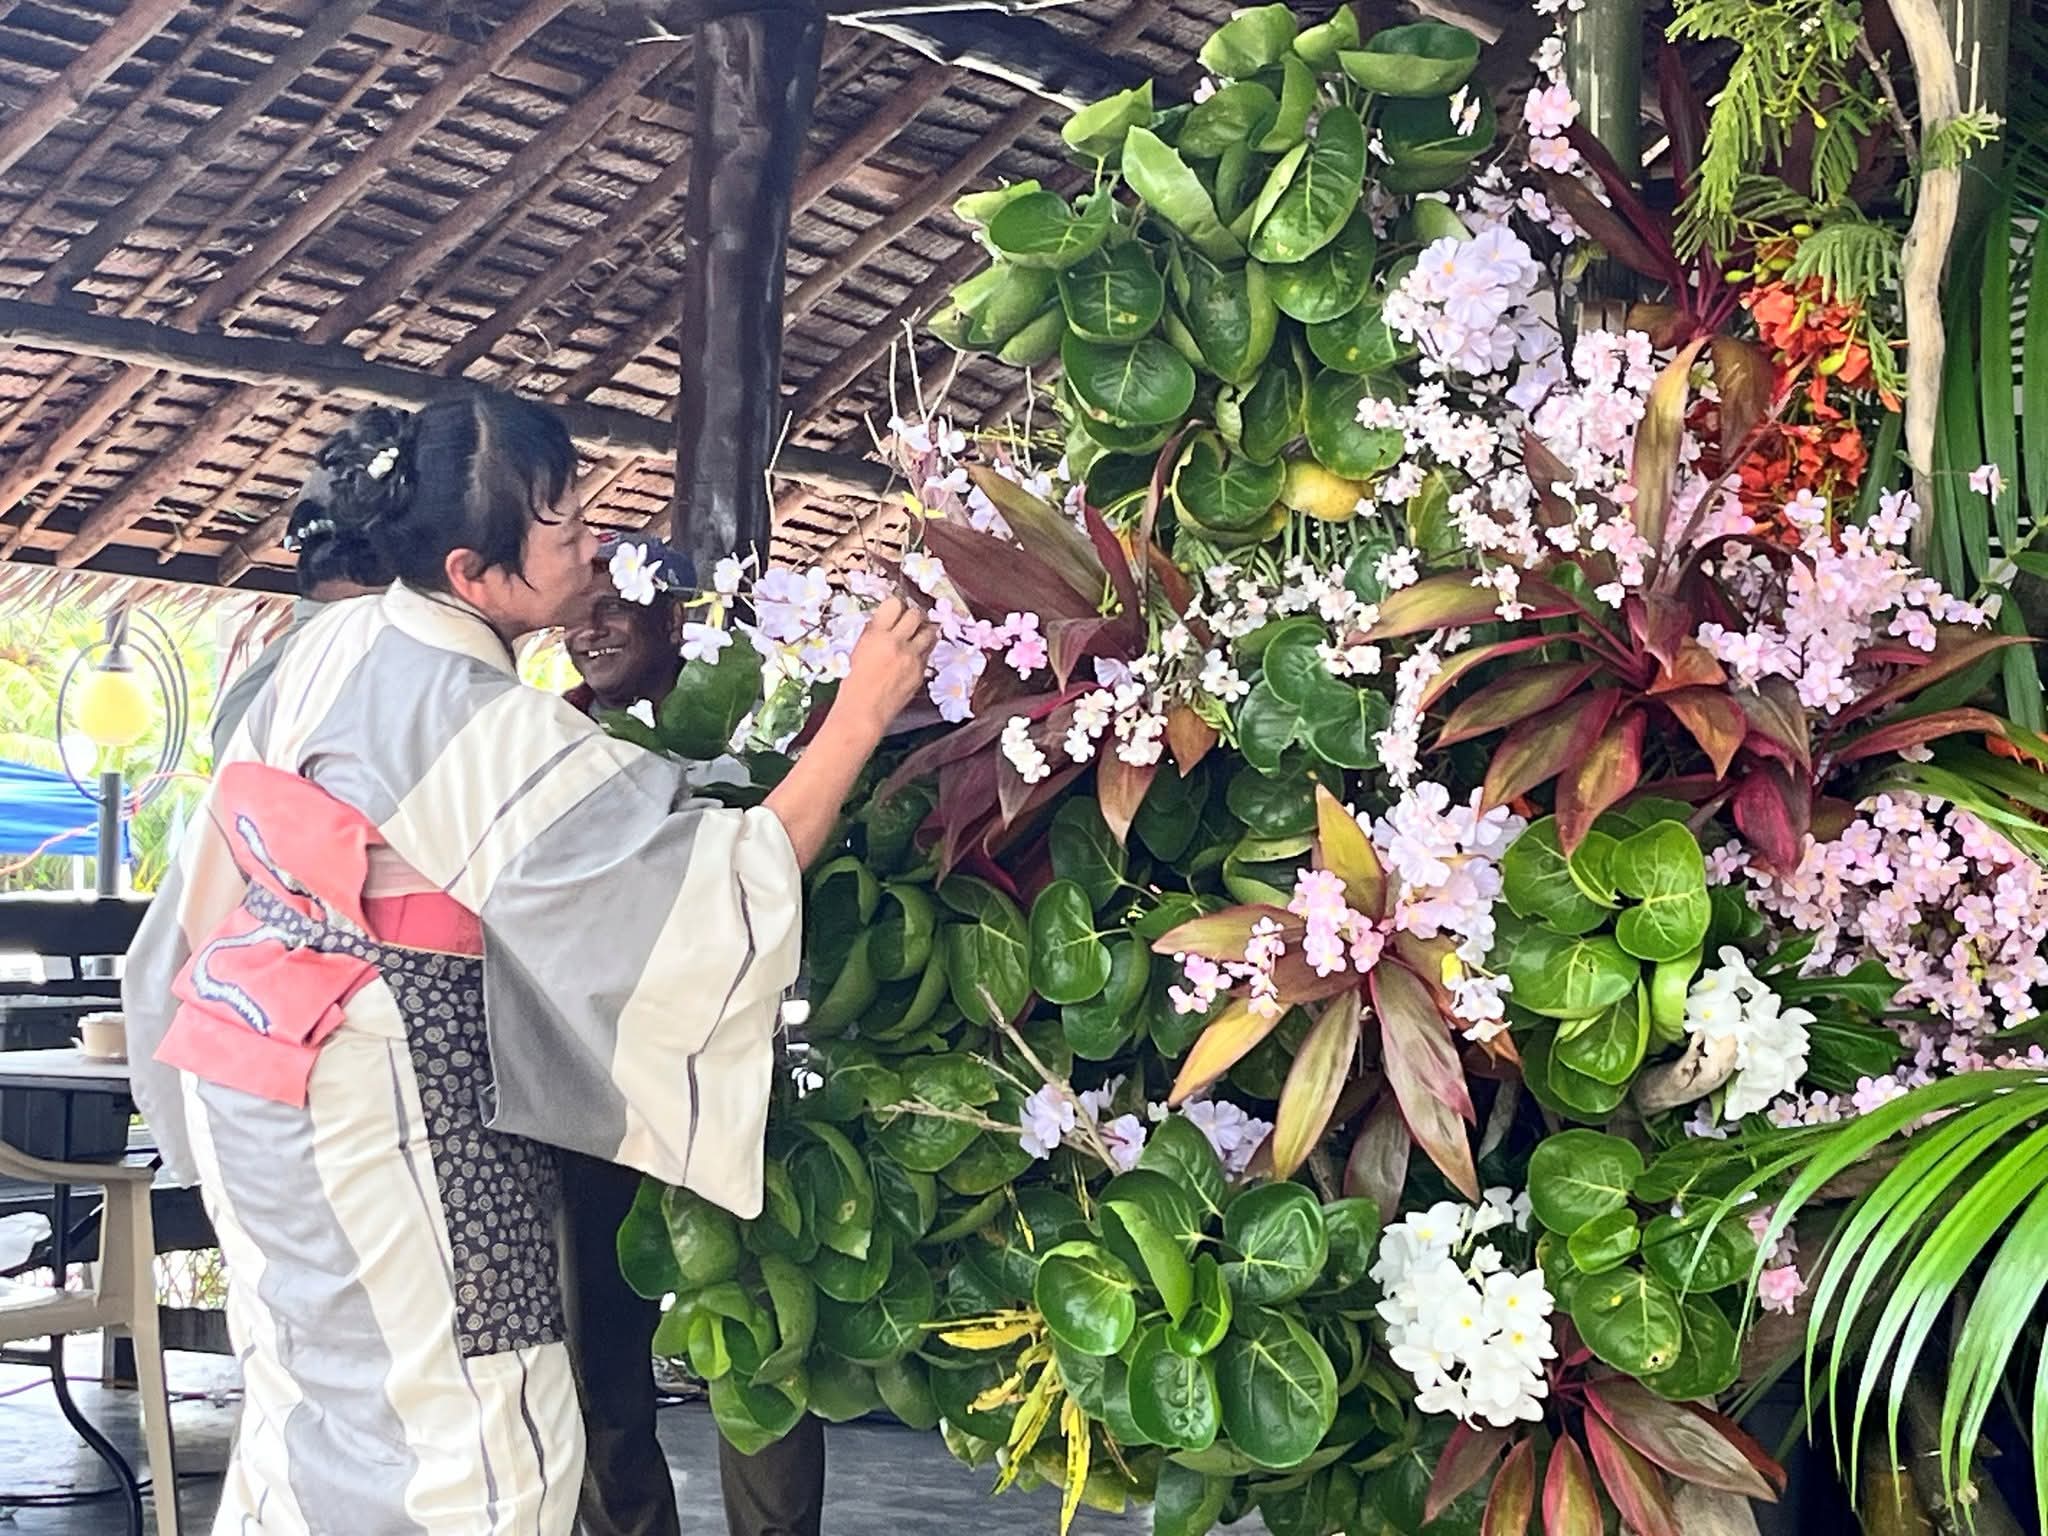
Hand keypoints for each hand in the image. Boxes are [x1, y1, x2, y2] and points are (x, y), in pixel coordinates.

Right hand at [837, 597, 935, 737]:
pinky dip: (923, 650)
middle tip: (910, 621)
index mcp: (876, 635)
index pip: (894, 604)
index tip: (896, 609)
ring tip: (918, 634)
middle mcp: (896, 643)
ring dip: (924, 630)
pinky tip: (915, 655)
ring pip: (929, 632)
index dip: (896, 605)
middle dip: (913, 615)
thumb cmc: (854, 683)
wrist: (864, 711)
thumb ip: (873, 634)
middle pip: (915, 614)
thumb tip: (885, 622)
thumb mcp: (857, 651)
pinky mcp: (920, 672)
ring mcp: (911, 658)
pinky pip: (928, 653)